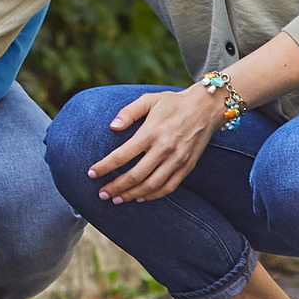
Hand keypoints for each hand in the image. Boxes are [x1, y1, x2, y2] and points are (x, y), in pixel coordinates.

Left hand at [84, 85, 223, 203]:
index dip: (105, 166)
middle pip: (135, 175)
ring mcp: (177, 160)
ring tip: (117, 199)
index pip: (123, 155)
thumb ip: (129, 112)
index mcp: (151, 132)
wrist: (206, 108)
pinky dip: (153, 195)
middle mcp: (164, 148)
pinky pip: (168, 187)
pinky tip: (140, 197)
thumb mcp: (149, 99)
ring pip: (151, 185)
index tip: (91, 173)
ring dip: (132, 195)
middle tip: (101, 194)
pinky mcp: (187, 167)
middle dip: (115, 187)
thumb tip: (112, 127)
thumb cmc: (173, 103)